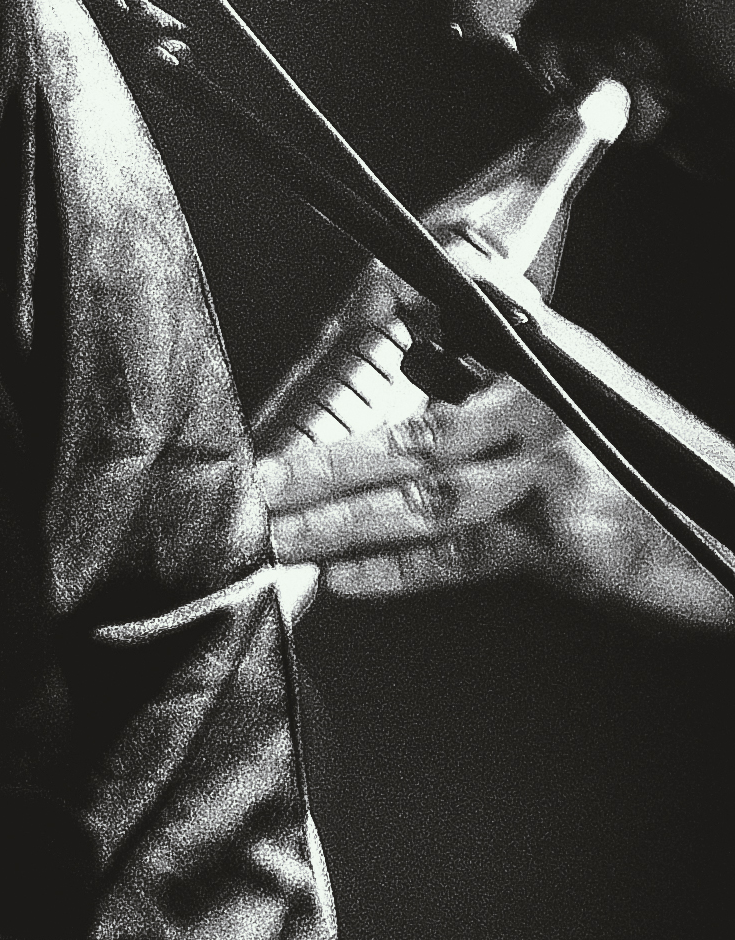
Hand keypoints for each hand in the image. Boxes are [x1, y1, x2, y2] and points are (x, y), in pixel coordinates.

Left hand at [257, 376, 734, 629]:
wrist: (733, 526)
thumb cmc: (653, 473)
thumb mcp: (588, 408)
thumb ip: (505, 391)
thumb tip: (440, 361)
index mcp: (541, 374)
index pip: (434, 365)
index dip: (355, 388)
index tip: (283, 417)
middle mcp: (540, 416)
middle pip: (407, 439)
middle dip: (320, 464)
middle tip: (252, 480)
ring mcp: (550, 480)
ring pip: (420, 497)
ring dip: (337, 520)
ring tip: (275, 535)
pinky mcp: (561, 545)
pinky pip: (459, 557)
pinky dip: (394, 570)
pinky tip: (342, 578)